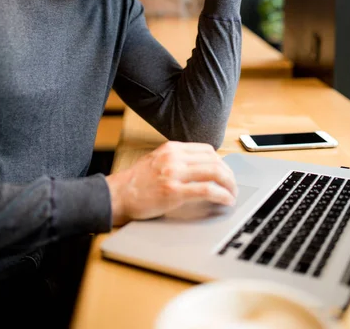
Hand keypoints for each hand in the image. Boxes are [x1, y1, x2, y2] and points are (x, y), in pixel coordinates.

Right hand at [105, 141, 237, 225]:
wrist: (116, 195)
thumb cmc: (135, 182)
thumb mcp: (157, 160)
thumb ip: (176, 160)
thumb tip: (200, 167)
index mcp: (172, 148)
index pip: (207, 150)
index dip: (221, 162)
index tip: (225, 174)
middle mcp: (175, 157)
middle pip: (214, 160)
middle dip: (229, 174)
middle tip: (233, 186)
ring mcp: (174, 173)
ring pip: (214, 172)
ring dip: (229, 185)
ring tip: (232, 195)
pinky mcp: (174, 191)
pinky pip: (207, 190)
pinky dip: (222, 195)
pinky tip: (226, 201)